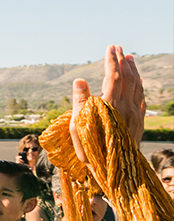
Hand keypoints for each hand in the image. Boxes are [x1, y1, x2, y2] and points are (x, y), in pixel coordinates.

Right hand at [69, 45, 145, 165]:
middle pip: (128, 79)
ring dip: (134, 71)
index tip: (110, 48)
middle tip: (119, 48)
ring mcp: (136, 115)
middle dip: (123, 61)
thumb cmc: (90, 149)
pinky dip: (140, 87)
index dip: (112, 61)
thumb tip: (79, 79)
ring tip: (130, 59)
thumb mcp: (78, 126)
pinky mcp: (140, 124)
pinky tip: (138, 84)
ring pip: (138, 88)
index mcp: (110, 106)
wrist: (113, 172)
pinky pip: (143, 100)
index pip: (113, 76)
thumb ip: (80, 101)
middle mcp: (126, 108)